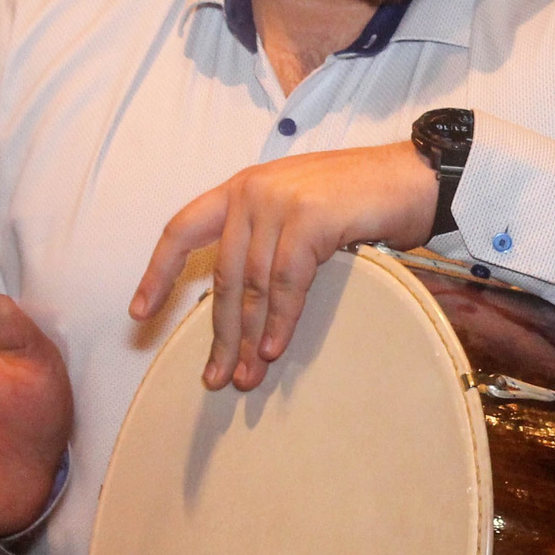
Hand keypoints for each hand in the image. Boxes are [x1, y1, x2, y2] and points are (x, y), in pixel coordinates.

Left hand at [132, 140, 437, 391]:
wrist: (415, 175)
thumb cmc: (361, 200)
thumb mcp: (297, 210)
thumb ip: (263, 239)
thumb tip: (241, 305)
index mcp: (240, 187)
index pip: (181, 230)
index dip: (157, 273)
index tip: (139, 314)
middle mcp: (251, 191)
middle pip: (221, 275)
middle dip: (219, 333)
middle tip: (215, 378)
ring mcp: (278, 201)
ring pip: (251, 284)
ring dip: (248, 338)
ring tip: (246, 378)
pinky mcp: (309, 218)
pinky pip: (286, 283)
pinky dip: (280, 320)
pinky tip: (273, 350)